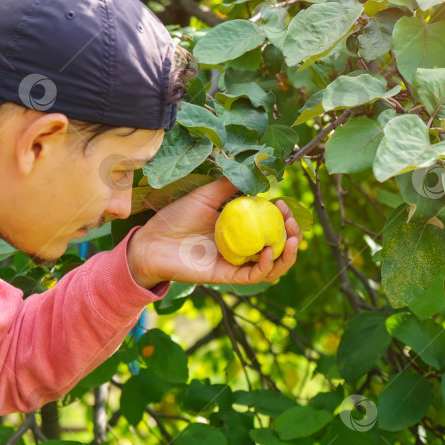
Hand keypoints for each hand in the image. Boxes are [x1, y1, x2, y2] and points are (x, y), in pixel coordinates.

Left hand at [126, 177, 301, 288]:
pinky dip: (266, 265)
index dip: (283, 218)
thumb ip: (228, 185)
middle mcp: (241, 248)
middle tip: (291, 220)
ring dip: (287, 255)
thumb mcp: (205, 195)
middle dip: (292, 235)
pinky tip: (269, 250)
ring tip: (293, 238)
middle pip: (278, 249)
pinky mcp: (226, 276)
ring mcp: (235, 263)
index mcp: (239, 230)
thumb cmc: (174, 218)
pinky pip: (253, 276)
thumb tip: (253, 168)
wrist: (151, 241)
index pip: (271, 228)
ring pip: (272, 267)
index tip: (283, 203)